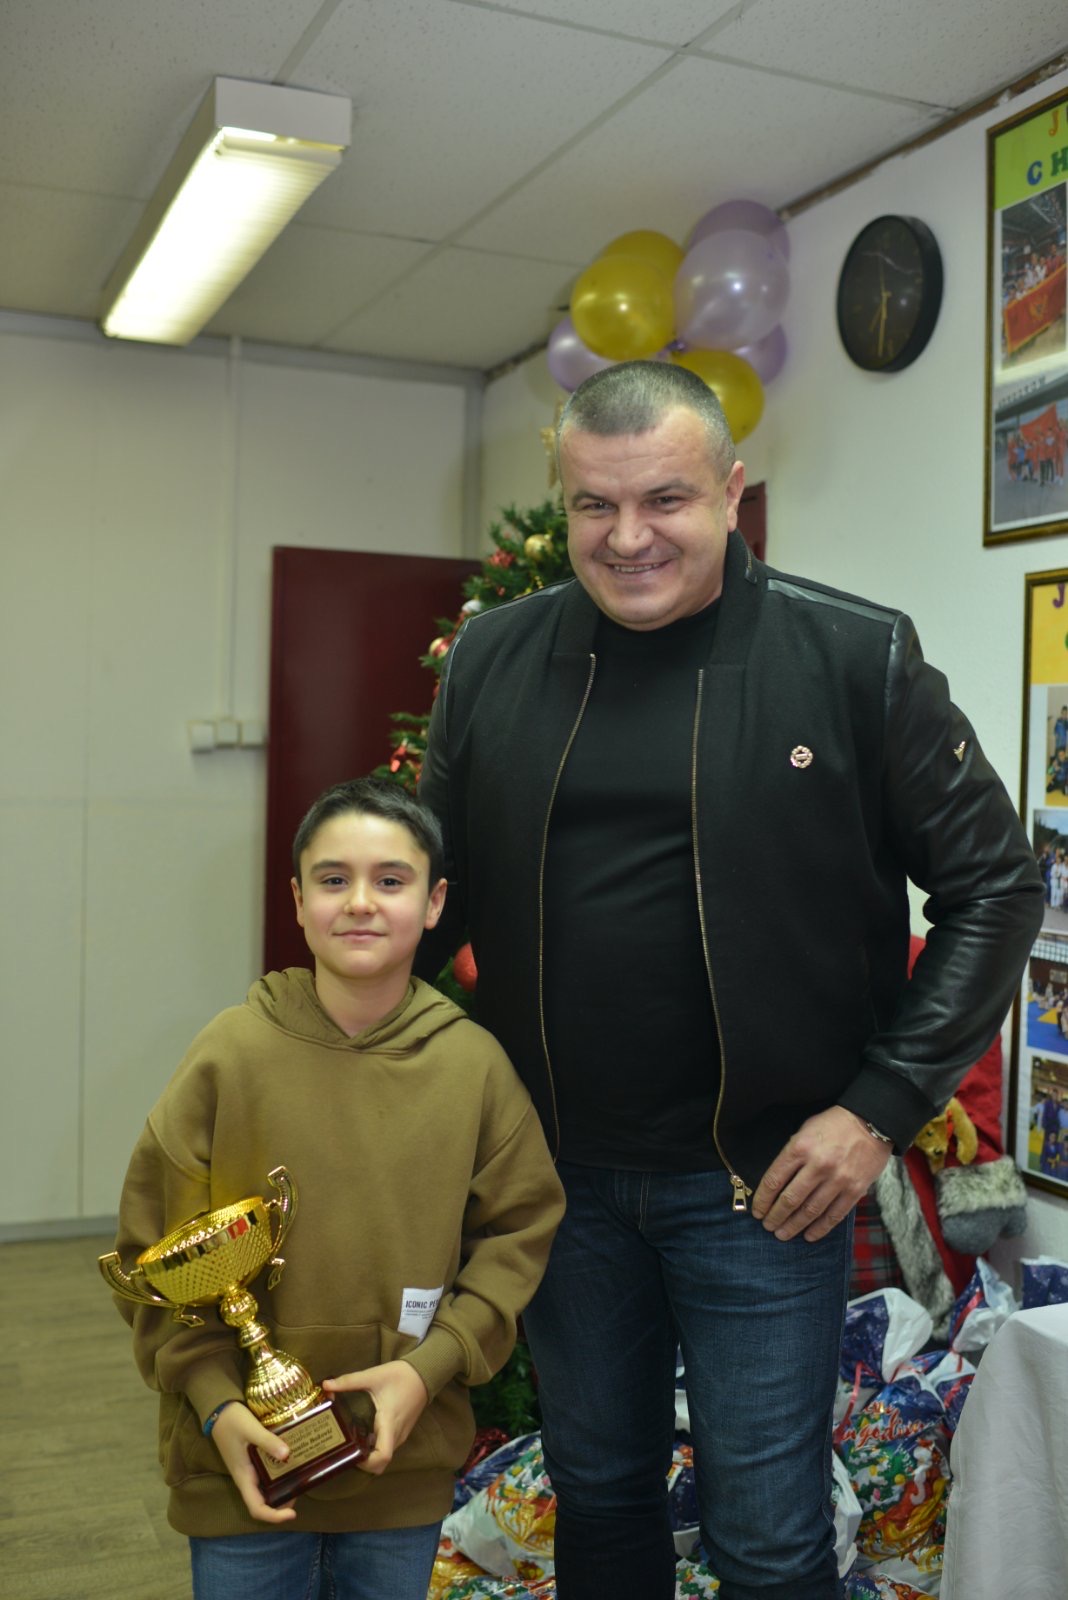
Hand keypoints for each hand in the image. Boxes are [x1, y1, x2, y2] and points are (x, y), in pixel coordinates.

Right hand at [210, 1402, 297, 1523]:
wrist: (218, 1409)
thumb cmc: (232, 1420)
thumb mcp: (250, 1429)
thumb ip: (267, 1441)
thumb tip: (287, 1455)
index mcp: (243, 1476)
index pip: (256, 1508)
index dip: (273, 1516)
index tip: (293, 1513)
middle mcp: (246, 1477)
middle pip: (263, 1502)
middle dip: (282, 1503)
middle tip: (301, 1490)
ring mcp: (249, 1469)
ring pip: (265, 1489)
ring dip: (281, 1489)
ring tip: (300, 1479)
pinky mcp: (251, 1460)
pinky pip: (266, 1474)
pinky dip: (279, 1474)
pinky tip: (291, 1462)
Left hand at [322, 1361, 428, 1475]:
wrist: (425, 1373)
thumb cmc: (400, 1375)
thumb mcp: (373, 1375)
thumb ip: (349, 1381)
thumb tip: (325, 1384)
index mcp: (389, 1422)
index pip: (383, 1457)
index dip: (367, 1464)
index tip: (351, 1455)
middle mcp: (397, 1434)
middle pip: (381, 1462)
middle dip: (363, 1462)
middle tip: (344, 1448)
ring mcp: (401, 1434)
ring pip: (385, 1455)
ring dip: (369, 1454)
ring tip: (350, 1440)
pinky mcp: (402, 1431)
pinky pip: (388, 1446)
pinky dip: (375, 1446)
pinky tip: (363, 1432)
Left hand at [750, 1106, 891, 1242]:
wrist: (871, 1121)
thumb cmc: (834, 1124)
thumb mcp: (805, 1129)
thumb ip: (792, 1153)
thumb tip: (778, 1180)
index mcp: (800, 1147)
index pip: (774, 1180)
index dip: (762, 1200)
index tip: (757, 1211)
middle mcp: (818, 1165)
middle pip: (790, 1199)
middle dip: (775, 1216)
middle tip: (767, 1226)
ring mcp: (837, 1179)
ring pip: (810, 1211)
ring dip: (794, 1226)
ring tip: (782, 1234)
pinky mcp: (854, 1190)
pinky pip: (834, 1215)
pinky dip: (819, 1229)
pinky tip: (808, 1235)